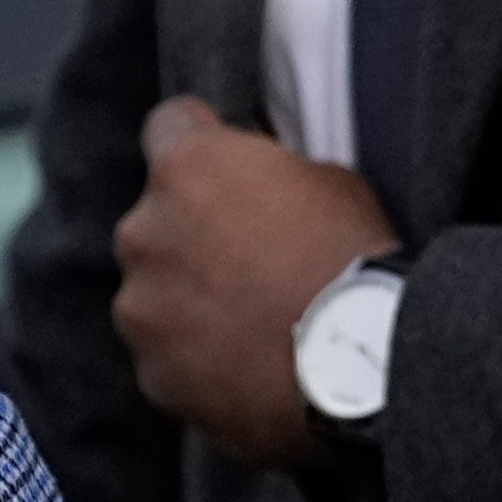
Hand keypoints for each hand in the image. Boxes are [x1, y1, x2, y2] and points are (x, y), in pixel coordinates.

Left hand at [118, 98, 395, 473]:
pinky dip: (194, 359)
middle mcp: (143, 232)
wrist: (361, 363)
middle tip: (250, 261)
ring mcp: (140, 308)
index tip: (225, 165)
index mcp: (188, 168)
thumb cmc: (353, 262)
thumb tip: (259, 188)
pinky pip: (166, 356)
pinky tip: (244, 366)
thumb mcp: (329, 181)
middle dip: (193, 234)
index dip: (203, 143)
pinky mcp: (152, 373)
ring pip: (153, 293)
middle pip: (156, 220)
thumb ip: (269, 176)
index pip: (169, 127)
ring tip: (249, 325)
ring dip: (187, 300)